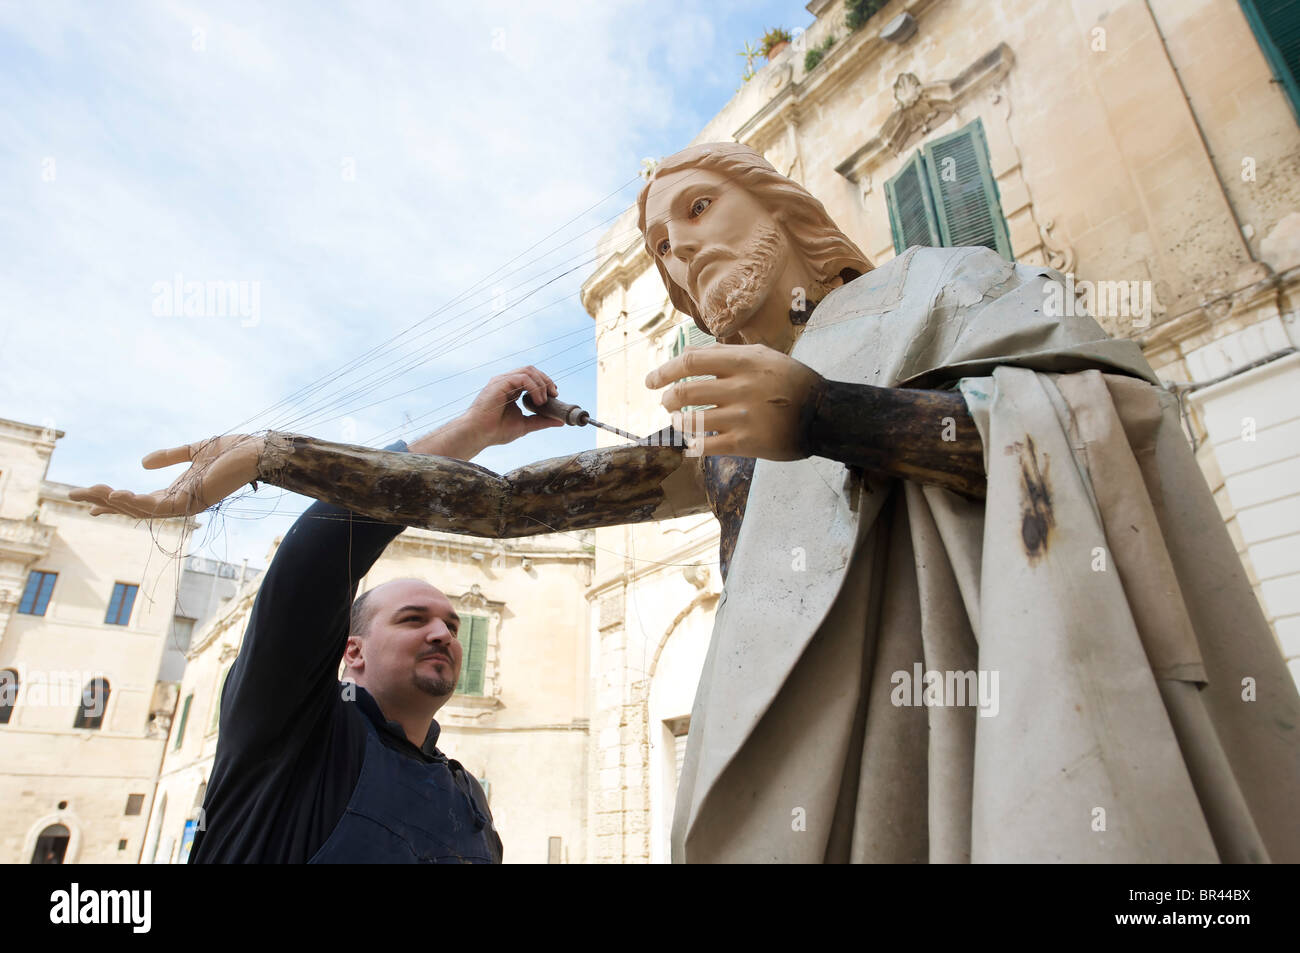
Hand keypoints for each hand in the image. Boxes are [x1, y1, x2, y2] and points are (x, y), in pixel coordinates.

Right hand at [68, 434, 265, 518]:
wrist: (258, 452)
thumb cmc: (233, 451)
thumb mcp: (194, 450)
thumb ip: (169, 457)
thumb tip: (141, 463)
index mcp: (180, 492)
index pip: (140, 501)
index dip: (114, 500)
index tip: (88, 497)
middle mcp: (181, 502)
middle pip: (134, 508)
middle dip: (104, 502)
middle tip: (74, 493)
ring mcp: (187, 505)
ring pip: (141, 510)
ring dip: (114, 502)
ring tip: (90, 491)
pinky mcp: (193, 502)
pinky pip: (158, 508)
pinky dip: (136, 503)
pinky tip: (118, 494)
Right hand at [460, 365, 563, 447]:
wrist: (478, 434)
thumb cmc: (495, 431)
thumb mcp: (525, 425)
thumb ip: (541, 421)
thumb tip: (560, 421)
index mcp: (511, 389)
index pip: (532, 377)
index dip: (545, 383)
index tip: (554, 395)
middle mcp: (506, 382)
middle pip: (532, 370)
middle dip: (546, 381)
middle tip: (554, 395)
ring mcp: (502, 381)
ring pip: (528, 371)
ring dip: (541, 384)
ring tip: (543, 400)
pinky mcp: (499, 383)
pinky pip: (522, 377)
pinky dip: (534, 387)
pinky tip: (537, 400)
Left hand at [644, 343, 823, 459]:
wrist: (824, 414)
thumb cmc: (790, 382)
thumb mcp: (764, 356)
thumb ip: (725, 354)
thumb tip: (688, 354)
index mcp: (743, 362)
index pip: (690, 362)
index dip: (664, 371)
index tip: (651, 381)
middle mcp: (741, 387)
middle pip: (685, 391)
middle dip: (668, 399)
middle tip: (666, 403)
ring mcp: (743, 416)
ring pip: (692, 420)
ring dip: (678, 422)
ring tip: (679, 421)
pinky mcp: (747, 443)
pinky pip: (707, 446)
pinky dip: (693, 446)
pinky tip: (691, 445)